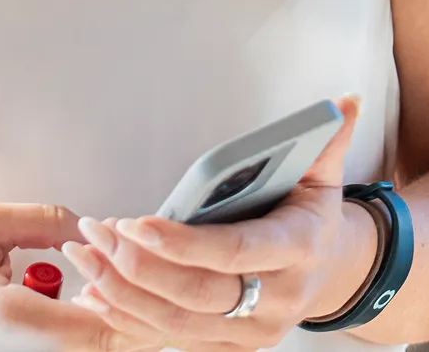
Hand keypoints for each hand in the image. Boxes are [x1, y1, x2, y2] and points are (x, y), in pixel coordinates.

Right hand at [0, 200, 163, 351]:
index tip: (135, 274)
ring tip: (102, 289)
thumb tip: (86, 226)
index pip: (100, 330)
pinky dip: (87, 334)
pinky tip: (82, 308)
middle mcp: (21, 349)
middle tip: (126, 278)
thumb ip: (40, 220)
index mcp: (11, 318)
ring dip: (110, 325)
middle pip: (106, 350)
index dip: (130, 302)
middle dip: (128, 312)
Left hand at [61, 98, 377, 349]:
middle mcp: (276, 300)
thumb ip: (327, 139)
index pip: (235, 252)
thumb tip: (344, 101)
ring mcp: (251, 330)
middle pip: (197, 294)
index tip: (137, 223)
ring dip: (123, 291)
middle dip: (139, 266)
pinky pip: (171, 341)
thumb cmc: (313, 217)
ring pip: (177, 324)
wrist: (333, 273)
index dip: (183, 243)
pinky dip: (129, 319)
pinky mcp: (229, 344)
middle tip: (97, 233)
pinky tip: (95, 292)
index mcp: (297, 250)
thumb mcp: (323, 176)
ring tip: (85, 256)